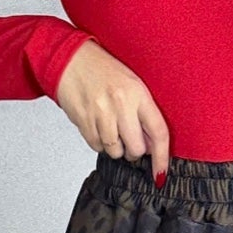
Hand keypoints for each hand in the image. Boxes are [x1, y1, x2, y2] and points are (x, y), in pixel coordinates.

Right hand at [54, 40, 170, 182]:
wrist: (70, 59)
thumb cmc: (103, 71)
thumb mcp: (132, 84)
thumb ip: (143, 113)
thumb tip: (152, 146)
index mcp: (138, 93)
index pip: (158, 132)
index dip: (162, 157)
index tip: (160, 173)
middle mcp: (121, 104)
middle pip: (136, 149)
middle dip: (135, 152)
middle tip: (130, 141)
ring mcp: (101, 114)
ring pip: (115, 151)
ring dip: (116, 147)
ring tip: (111, 128)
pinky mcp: (83, 121)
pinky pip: (97, 147)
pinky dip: (100, 143)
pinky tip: (98, 126)